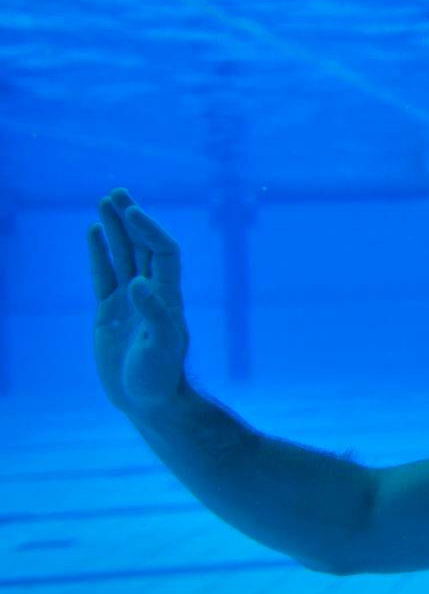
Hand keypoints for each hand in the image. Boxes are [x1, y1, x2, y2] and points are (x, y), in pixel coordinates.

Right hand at [88, 188, 190, 415]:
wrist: (147, 401)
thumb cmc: (160, 377)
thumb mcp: (161, 349)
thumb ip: (155, 316)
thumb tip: (138, 284)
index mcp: (168, 297)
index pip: (162, 253)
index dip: (150, 231)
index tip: (132, 212)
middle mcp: (151, 293)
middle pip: (143, 247)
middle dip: (131, 220)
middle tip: (117, 192)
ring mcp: (129, 301)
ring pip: (122, 256)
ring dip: (115, 229)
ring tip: (105, 201)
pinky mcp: (110, 313)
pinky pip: (103, 275)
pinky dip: (100, 253)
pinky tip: (94, 233)